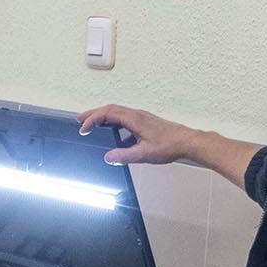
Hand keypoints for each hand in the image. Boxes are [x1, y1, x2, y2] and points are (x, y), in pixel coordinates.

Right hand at [76, 104, 195, 165]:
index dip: (92, 120)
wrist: (186, 141)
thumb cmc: (169, 145)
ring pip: (117, 112)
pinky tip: (114, 134)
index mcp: (134, 119)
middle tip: (80, 121)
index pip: (107, 114)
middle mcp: (136, 115)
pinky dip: (113, 121)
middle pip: (109, 109)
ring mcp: (141, 117)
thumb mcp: (144, 154)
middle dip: (93, 114)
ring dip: (102, 116)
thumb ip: (124, 156)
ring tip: (92, 124)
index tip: (83, 129)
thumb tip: (108, 157)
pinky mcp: (144, 122)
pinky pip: (124, 118)